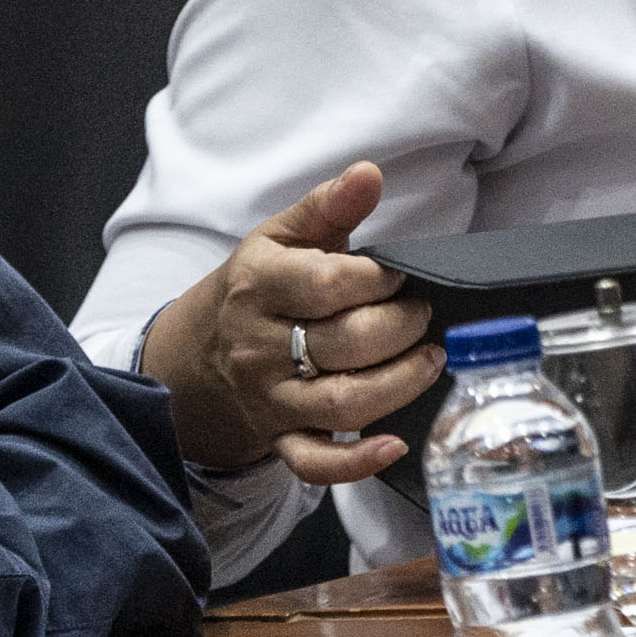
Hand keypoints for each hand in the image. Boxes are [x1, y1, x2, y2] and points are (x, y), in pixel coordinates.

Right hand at [137, 164, 441, 485]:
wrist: (204, 349)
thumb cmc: (260, 285)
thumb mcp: (283, 236)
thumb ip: (330, 205)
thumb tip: (369, 173)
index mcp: (259, 286)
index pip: (329, 285)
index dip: (379, 279)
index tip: (403, 275)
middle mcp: (259, 347)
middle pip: (345, 344)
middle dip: (402, 328)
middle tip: (424, 314)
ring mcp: (269, 398)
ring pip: (343, 404)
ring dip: (400, 384)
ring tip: (431, 359)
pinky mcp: (280, 436)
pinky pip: (315, 463)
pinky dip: (356, 463)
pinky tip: (394, 444)